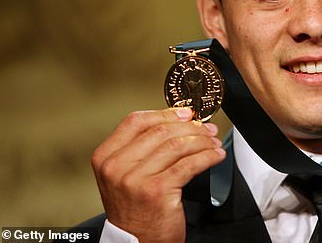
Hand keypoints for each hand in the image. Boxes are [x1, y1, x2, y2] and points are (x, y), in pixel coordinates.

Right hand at [91, 108, 225, 242]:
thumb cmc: (135, 208)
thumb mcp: (126, 174)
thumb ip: (142, 148)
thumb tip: (178, 120)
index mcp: (106, 156)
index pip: (136, 121)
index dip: (165, 113)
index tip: (186, 113)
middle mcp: (116, 167)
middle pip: (160, 131)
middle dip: (190, 127)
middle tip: (207, 129)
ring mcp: (135, 179)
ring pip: (177, 146)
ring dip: (202, 141)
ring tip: (213, 143)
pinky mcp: (157, 191)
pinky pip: (189, 165)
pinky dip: (207, 157)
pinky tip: (216, 156)